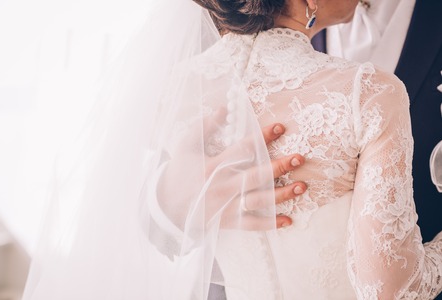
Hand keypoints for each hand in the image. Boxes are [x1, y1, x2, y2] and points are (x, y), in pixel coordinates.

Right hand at [156, 109, 305, 230]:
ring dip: (282, 195)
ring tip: (302, 186)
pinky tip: (288, 221)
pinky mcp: (228, 221)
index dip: (262, 137)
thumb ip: (204, 126)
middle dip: (279, 167)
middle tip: (299, 158)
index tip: (280, 127)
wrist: (165, 206)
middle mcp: (222, 186)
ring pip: (258, 200)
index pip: (242, 149)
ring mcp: (226, 206)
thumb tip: (224, 108)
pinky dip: (270, 224)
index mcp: (212, 166)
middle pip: (255, 176)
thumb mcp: (186, 145)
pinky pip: (251, 225)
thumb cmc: (179, 172)